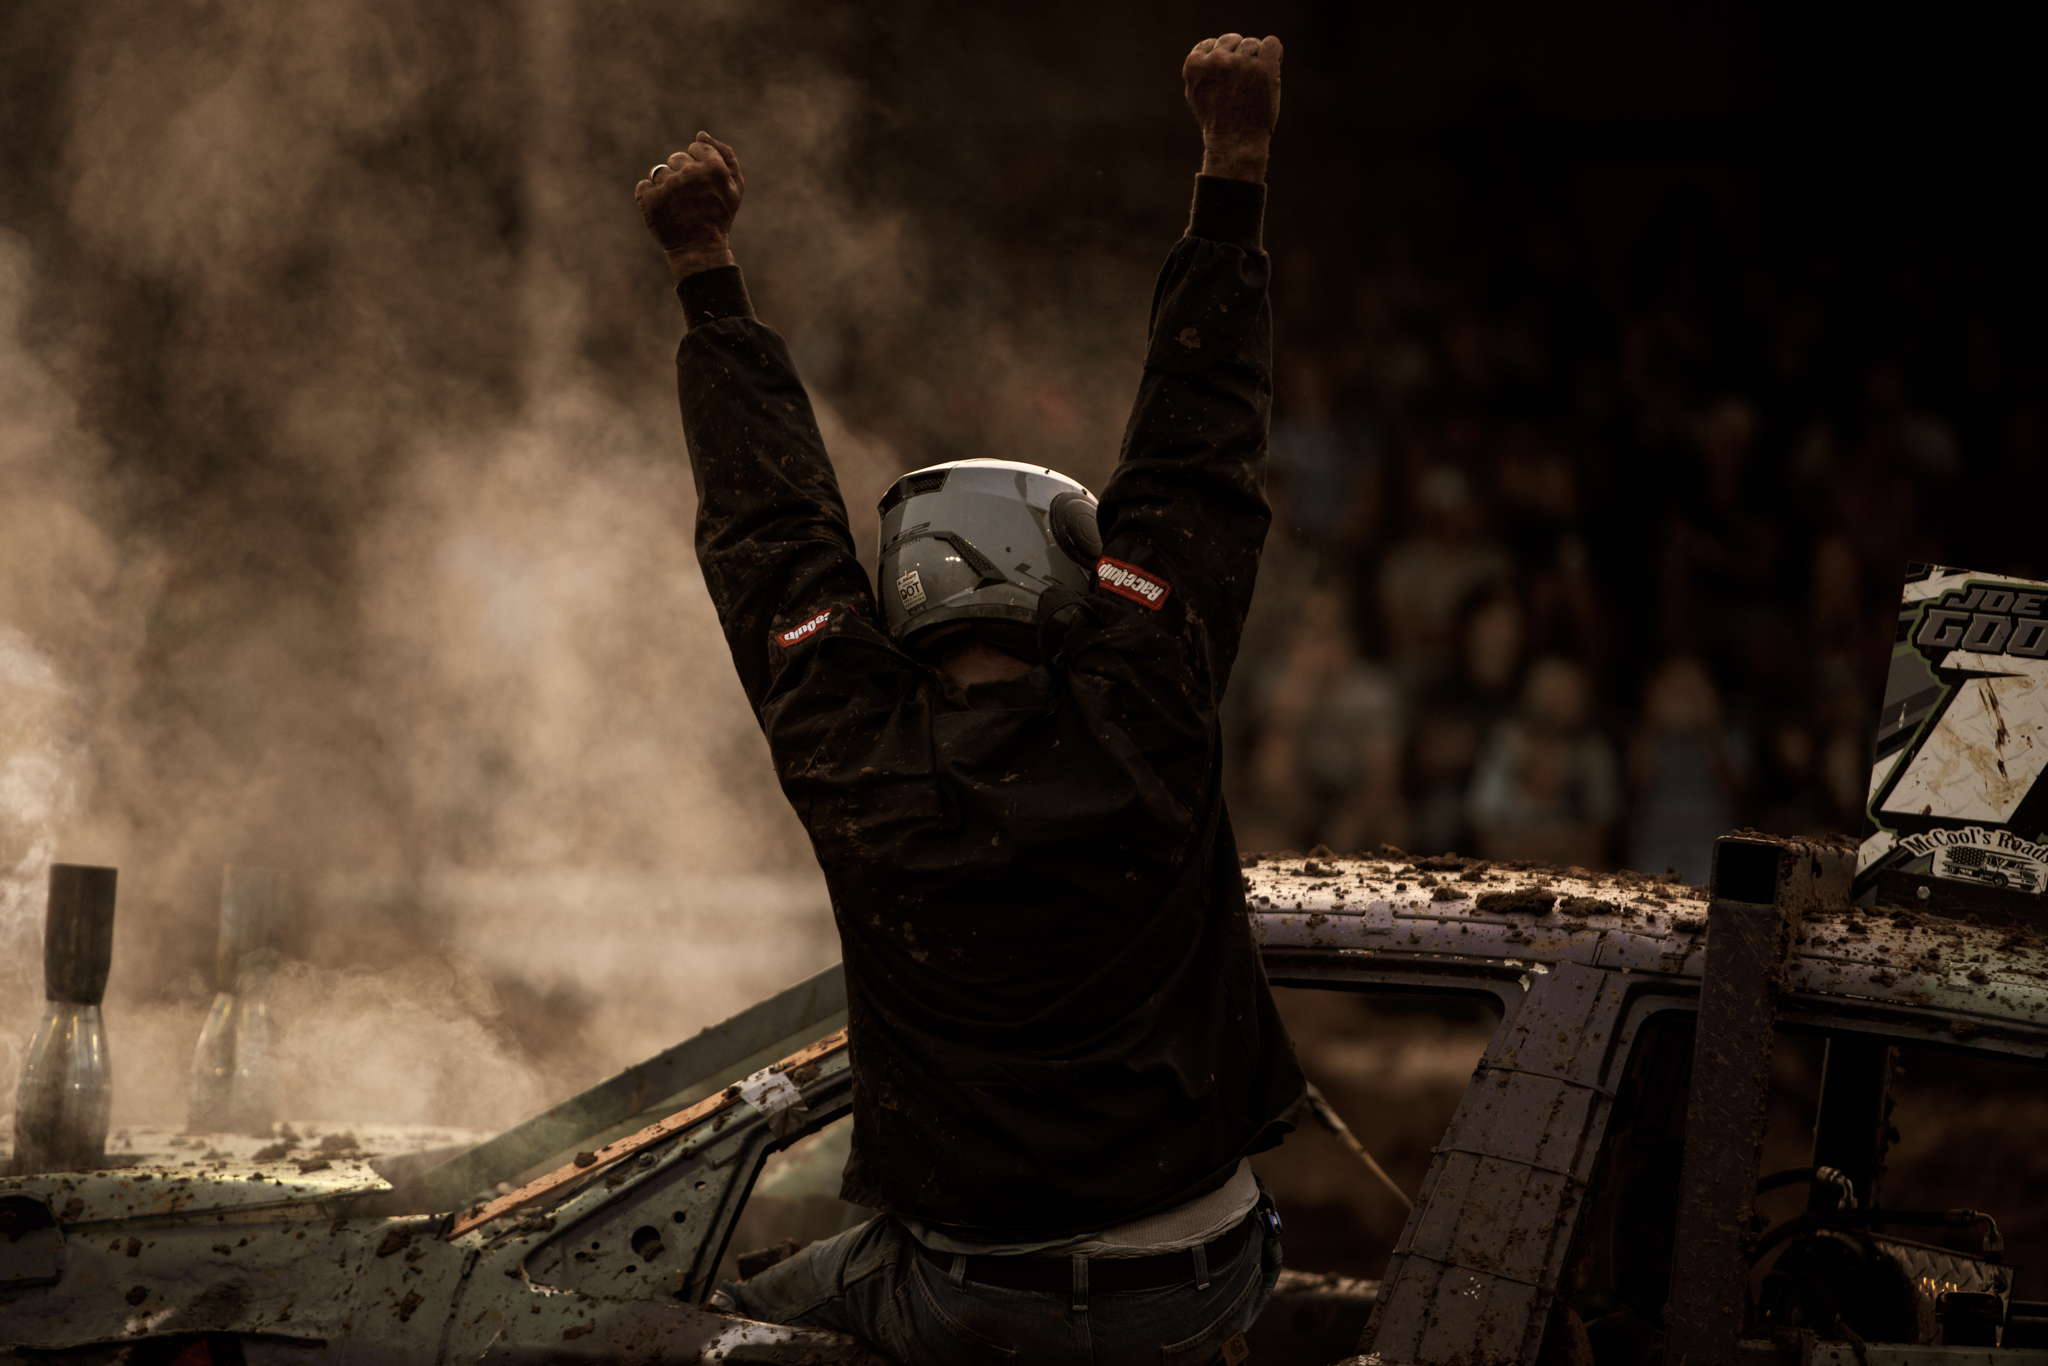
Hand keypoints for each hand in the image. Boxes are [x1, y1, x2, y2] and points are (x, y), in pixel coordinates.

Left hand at [635, 132, 744, 282]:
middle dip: (682, 175)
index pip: (696, 147)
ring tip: (677, 207)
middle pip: (677, 158)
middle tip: (691, 199)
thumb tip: (700, 134)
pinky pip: (644, 186)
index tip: (703, 185)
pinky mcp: (649, 198)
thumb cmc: (719, 217)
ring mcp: (668, 185)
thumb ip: (724, 155)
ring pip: (660, 172)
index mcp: (713, 167)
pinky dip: (650, 197)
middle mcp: (690, 173)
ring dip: (666, 187)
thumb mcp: (735, 187)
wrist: (699, 249)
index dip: (699, 165)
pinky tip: (663, 211)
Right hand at [1183, 34, 1281, 182]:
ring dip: (1255, 61)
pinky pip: (1272, 43)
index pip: (1212, 43)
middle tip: (1241, 84)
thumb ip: (1201, 69)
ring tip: (1253, 85)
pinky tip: (1270, 71)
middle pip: (1233, 41)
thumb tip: (1212, 49)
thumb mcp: (1196, 94)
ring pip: (1253, 44)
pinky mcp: (1263, 68)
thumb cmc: (1217, 121)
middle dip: (1238, 57)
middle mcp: (1216, 60)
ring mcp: (1241, 63)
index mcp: (1195, 64)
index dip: (1221, 60)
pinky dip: (1274, 54)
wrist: (1235, 143)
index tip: (1225, 80)